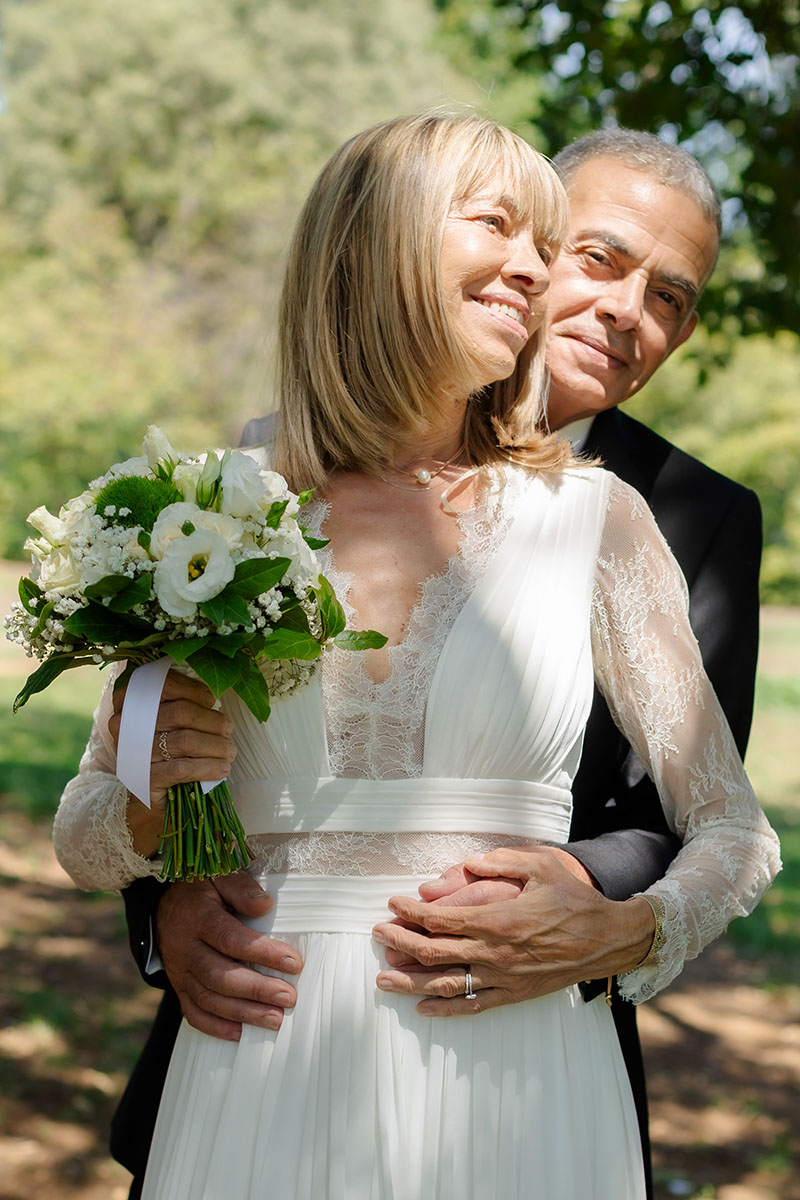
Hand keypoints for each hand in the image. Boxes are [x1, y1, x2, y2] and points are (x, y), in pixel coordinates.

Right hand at [108, 670, 236, 854]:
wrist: (150, 794)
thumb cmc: (165, 749)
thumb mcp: (169, 719)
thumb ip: (184, 701)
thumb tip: (214, 696)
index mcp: (128, 699)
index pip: (164, 685)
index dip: (193, 689)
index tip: (212, 700)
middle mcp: (124, 723)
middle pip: (180, 713)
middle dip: (212, 721)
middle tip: (228, 730)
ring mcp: (132, 752)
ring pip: (185, 741)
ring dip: (216, 746)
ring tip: (230, 751)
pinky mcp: (144, 778)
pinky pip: (182, 768)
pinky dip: (208, 767)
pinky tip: (223, 768)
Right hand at [156, 871, 302, 1040]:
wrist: (164, 904)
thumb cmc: (202, 889)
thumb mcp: (220, 876)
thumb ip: (241, 888)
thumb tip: (265, 905)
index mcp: (197, 917)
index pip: (231, 939)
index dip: (262, 953)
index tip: (293, 963)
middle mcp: (184, 947)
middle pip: (219, 976)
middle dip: (256, 989)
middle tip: (288, 998)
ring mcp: (179, 971)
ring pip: (208, 999)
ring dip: (243, 1013)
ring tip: (275, 1020)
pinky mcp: (178, 986)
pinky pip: (193, 1012)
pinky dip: (216, 1027)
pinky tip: (242, 1033)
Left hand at [373, 846, 654, 1015]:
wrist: (608, 939)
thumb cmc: (573, 898)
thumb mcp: (541, 866)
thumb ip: (500, 861)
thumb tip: (465, 861)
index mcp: (498, 919)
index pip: (442, 919)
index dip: (412, 911)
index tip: (393, 902)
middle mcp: (496, 953)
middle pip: (435, 952)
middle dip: (401, 943)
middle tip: (377, 934)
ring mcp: (504, 978)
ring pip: (446, 984)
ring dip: (411, 982)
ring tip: (383, 979)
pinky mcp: (514, 994)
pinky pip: (473, 1006)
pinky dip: (445, 1009)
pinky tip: (423, 1008)